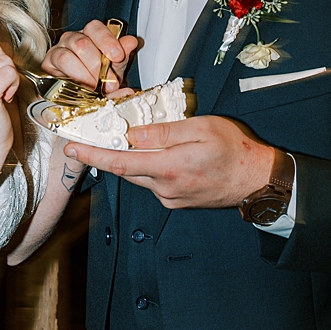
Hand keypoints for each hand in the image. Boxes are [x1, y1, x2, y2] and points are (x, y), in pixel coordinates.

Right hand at [44, 20, 140, 91]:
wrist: (81, 95)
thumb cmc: (98, 78)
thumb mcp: (115, 69)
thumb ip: (123, 56)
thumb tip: (131, 42)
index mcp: (90, 35)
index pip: (95, 28)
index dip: (107, 41)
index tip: (117, 56)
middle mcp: (72, 39)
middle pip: (81, 43)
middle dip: (97, 65)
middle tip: (108, 82)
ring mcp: (58, 51)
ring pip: (66, 56)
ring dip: (82, 75)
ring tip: (93, 87)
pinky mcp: (47, 65)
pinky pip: (54, 71)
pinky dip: (68, 80)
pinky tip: (78, 88)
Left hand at [65, 116, 273, 209]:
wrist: (258, 180)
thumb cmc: (235, 150)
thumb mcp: (201, 128)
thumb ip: (164, 132)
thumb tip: (133, 134)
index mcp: (169, 168)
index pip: (120, 163)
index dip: (92, 156)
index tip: (72, 148)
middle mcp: (166, 188)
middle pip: (125, 169)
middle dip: (107, 153)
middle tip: (93, 137)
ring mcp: (170, 197)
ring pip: (140, 175)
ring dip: (133, 159)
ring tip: (137, 139)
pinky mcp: (176, 201)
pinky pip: (153, 182)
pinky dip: (149, 167)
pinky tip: (161, 155)